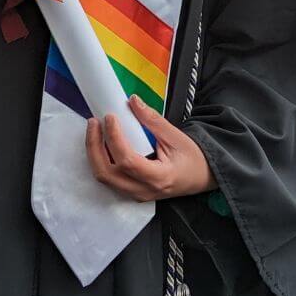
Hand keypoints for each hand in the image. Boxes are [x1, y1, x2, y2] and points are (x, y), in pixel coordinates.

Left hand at [85, 93, 215, 202]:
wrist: (202, 177)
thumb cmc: (193, 159)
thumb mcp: (177, 136)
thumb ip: (153, 120)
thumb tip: (133, 101)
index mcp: (159, 177)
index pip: (127, 161)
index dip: (114, 138)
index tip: (110, 118)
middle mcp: (144, 190)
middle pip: (107, 174)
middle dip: (94, 146)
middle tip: (94, 122)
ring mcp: (136, 194)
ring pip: (104, 177)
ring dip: (94, 153)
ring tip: (95, 130)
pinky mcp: (131, 191)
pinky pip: (109, 178)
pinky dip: (101, 159)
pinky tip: (102, 142)